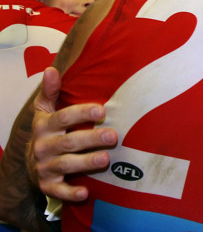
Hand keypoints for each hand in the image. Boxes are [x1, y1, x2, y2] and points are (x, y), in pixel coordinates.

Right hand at [27, 67, 117, 201]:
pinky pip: (58, 191)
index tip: (101, 110)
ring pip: (66, 164)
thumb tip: (51, 69)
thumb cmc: (47, 129)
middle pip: (69, 142)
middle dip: (92, 138)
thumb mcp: (44, 109)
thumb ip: (51, 91)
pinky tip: (85, 192)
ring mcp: (45, 166)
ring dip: (86, 162)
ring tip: (106, 158)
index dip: (82, 113)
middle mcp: (44, 146)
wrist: (29, 161)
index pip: (64, 118)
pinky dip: (71, 193)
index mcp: (45, 125)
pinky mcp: (47, 185)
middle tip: (113, 136)